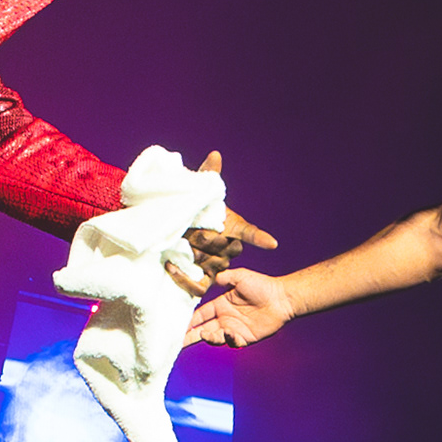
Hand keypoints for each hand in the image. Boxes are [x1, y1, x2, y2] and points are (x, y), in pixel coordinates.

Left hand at [178, 150, 277, 291]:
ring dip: (193, 254)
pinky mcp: (202, 281)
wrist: (170, 231)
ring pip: (211, 264)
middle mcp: (228, 249)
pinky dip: (184, 278)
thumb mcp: (197, 194)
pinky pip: (198, 286)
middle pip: (222, 248)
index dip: (260, 238)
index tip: (271, 243)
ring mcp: (217, 267)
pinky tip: (170, 267)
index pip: (249, 233)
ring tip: (177, 244)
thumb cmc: (191, 213)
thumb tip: (215, 154)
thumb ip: (207, 175)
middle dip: (204, 239)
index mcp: (232, 228)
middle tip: (188, 230)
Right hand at [185, 265, 299, 348]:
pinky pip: (233, 342)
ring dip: (209, 338)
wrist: (282, 298)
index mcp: (221, 305)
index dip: (189, 321)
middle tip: (177, 342)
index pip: (200, 315)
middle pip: (202, 330)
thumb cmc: (262, 285)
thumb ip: (225, 277)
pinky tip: (229, 334)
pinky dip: (228, 340)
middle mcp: (225, 319)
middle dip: (190, 337)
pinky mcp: (245, 338)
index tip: (177, 326)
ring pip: (215, 338)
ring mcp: (234, 329)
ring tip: (207, 334)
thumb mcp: (241, 276)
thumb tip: (213, 278)